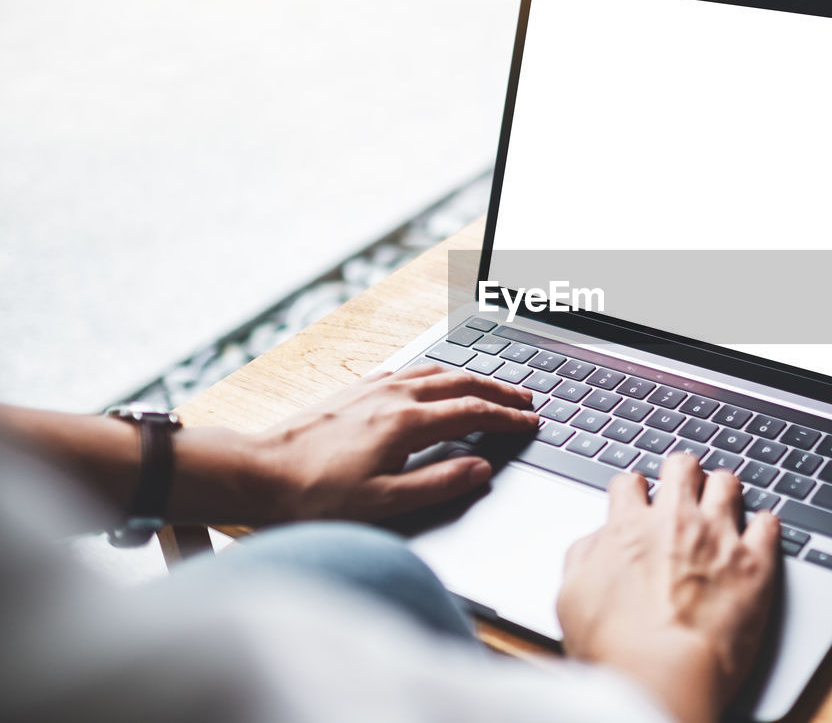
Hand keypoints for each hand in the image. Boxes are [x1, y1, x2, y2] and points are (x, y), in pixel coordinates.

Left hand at [169, 364, 539, 524]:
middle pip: (461, 383)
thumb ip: (439, 483)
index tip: (532, 424)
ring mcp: (371, 389)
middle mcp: (393, 395)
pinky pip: (408, 372)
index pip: (473, 413)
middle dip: (499, 391)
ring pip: (435, 372)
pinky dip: (436, 374)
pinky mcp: (353, 391)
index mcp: (407, 422)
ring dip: (470, 378)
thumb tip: (482, 469)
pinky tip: (433, 381)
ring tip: (492, 387)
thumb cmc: (314, 496)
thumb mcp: (385, 503)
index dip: (508, 418)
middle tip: (527, 399)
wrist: (256, 473)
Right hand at [556, 454, 779, 722]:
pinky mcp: (755, 564)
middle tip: (684, 486)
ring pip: (727, 484)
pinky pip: (770, 524)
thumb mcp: (571, 598)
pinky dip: (765, 525)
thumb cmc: (614, 648)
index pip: (630, 481)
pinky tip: (760, 533)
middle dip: (682, 472)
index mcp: (628, 528)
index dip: (633, 488)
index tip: (638, 497)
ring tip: (723, 502)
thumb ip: (584, 556)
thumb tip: (599, 540)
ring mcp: (719, 538)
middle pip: (683, 467)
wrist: (663, 677)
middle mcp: (676, 521)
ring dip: (723, 490)